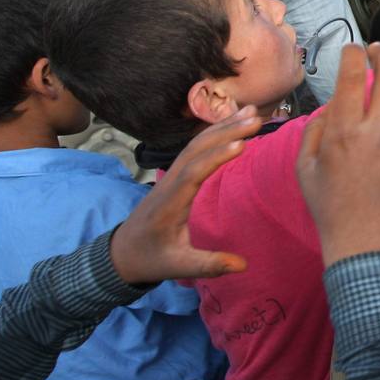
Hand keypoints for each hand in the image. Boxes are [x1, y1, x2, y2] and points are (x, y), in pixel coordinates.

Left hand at [108, 107, 260, 284]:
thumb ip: (208, 265)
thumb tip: (243, 266)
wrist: (122, 252)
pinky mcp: (175, 175)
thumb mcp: (178, 267)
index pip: (193, 174)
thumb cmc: (151, 259)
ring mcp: (170, 176)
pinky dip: (215, 133)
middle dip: (226, 131)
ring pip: (196, 144)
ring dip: (222, 127)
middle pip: (196, 150)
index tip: (242, 145)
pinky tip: (232, 125)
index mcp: (170, 203)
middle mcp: (169, 183)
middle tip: (256, 118)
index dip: (216, 158)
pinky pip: (195, 148)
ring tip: (251, 112)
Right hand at [296, 43, 379, 266]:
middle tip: (376, 49)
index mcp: (344, 132)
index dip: (352, 55)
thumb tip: (331, 106)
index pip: (352, 78)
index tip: (351, 49)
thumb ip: (315, 129)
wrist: (366, 238)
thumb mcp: (305, 166)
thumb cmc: (329, 205)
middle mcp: (377, 130)